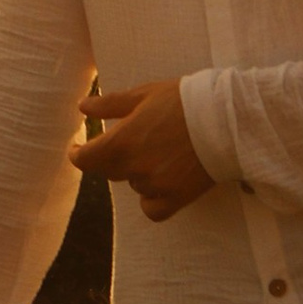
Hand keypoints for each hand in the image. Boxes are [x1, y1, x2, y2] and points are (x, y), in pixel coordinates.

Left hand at [72, 79, 215, 222]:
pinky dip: (152, 198)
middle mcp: (133, 169)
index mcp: (120, 143)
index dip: (77, 154)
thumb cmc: (182, 101)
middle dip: (112, 156)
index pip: (84, 160)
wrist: (224, 120)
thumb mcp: (143, 95)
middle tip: (131, 140)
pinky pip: (151, 208)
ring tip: (159, 150)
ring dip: (136, 172)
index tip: (78, 148)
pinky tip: (160, 182)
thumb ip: (109, 105)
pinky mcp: (176, 199)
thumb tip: (82, 108)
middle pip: (108, 171)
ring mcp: (155, 187)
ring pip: (133, 185)